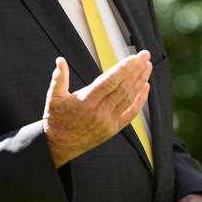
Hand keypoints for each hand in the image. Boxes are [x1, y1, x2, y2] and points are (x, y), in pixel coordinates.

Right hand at [42, 51, 151, 167]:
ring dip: (140, 81)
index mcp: (85, 101)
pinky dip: (140, 100)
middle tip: (145, 55)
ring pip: (129, 98)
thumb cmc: (56, 119)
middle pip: (123, 88)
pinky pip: (130, 114)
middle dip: (136, 70)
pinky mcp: (113, 129)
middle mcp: (99, 112)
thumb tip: (60, 60)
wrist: (59, 146)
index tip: (135, 57)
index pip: (109, 81)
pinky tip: (146, 87)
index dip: (124, 68)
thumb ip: (59, 78)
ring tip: (147, 66)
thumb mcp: (53, 97)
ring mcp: (108, 121)